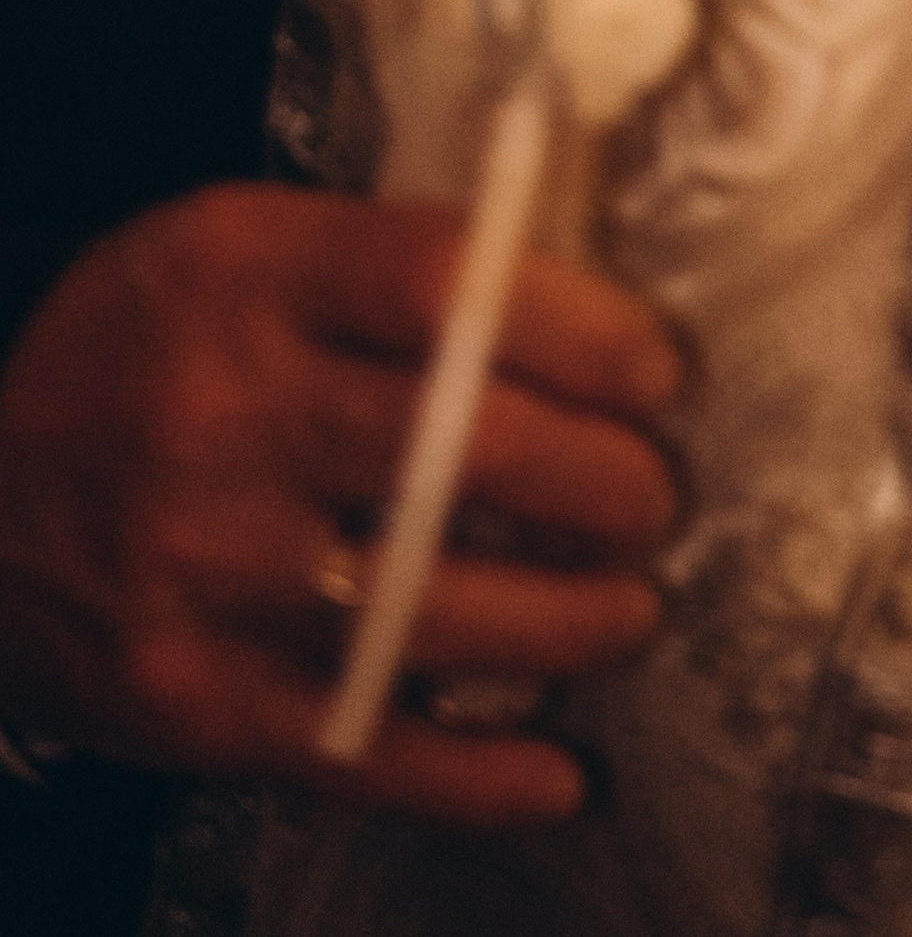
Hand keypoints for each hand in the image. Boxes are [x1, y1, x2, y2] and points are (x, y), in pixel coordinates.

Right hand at [0, 184, 680, 823]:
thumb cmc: (141, 358)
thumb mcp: (235, 249)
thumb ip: (386, 262)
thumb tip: (581, 298)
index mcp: (241, 277)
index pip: (446, 288)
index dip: (580, 330)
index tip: (654, 370)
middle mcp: (217, 418)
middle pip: (462, 450)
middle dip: (601, 484)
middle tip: (651, 495)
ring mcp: (200, 569)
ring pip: (433, 608)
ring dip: (570, 623)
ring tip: (628, 608)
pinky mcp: (188, 700)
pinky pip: (359, 748)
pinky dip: (474, 776)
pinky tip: (555, 772)